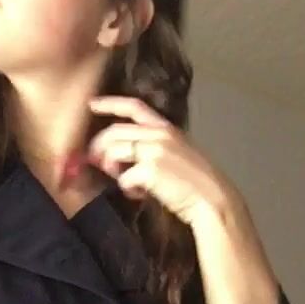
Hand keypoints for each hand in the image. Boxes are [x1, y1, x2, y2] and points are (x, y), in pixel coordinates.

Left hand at [84, 94, 237, 227]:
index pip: (134, 107)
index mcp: (166, 128)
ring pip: (114, 152)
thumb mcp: (178, 154)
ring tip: (127, 183)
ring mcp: (154, 150)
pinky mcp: (150, 170)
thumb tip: (124, 156)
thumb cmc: (196, 183)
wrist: (212, 199)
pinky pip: (123, 178)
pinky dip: (127, 189)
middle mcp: (159, 134)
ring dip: (112, 169)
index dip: (110, 104)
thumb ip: (154, 148)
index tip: (93, 105)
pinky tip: (139, 195)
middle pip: (114, 132)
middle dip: (98, 147)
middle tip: (96, 163)